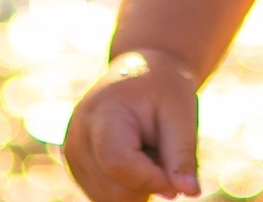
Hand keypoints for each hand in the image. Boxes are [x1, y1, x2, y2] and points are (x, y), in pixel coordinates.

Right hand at [62, 49, 200, 200]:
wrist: (139, 72)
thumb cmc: (162, 89)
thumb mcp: (181, 113)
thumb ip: (182, 155)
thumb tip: (189, 193)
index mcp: (102, 114)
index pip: (118, 164)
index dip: (151, 178)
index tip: (175, 175)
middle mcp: (78, 137)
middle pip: (116, 190)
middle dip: (148, 182)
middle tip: (162, 151)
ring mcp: (73, 155)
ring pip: (110, 199)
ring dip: (138, 186)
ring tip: (146, 152)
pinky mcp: (77, 168)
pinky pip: (106, 198)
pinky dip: (127, 188)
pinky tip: (135, 161)